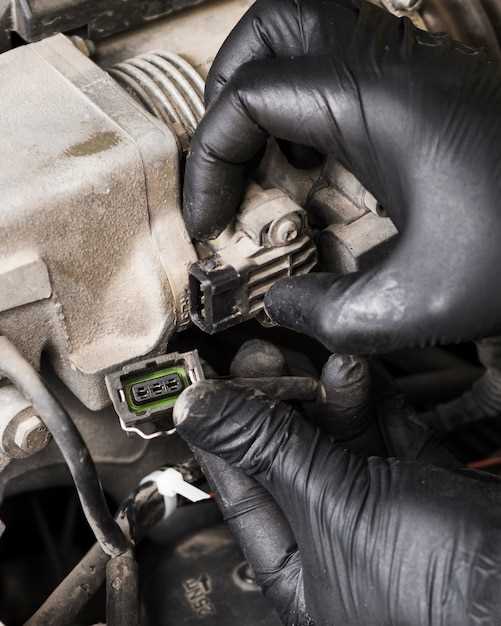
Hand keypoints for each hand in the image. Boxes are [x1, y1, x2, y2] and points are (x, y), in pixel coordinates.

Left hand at [174, 381, 500, 625]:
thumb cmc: (442, 594)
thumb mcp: (332, 506)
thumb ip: (268, 449)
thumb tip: (202, 410)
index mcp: (298, 568)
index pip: (240, 486)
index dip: (222, 431)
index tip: (210, 385)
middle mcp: (336, 538)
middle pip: (289, 453)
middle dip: (275, 402)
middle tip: (261, 358)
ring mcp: (383, 506)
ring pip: (339, 435)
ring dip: (327, 392)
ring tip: (324, 361)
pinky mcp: (423, 481)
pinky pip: (384, 429)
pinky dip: (371, 398)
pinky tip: (356, 371)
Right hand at [183, 0, 500, 352]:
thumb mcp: (419, 306)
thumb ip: (331, 316)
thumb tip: (284, 306)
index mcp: (377, 104)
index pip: (248, 97)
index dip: (211, 160)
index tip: (210, 219)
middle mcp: (389, 69)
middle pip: (272, 25)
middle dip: (227, 89)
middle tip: (227, 157)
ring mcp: (411, 71)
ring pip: (308, 34)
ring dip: (266, 88)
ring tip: (264, 158)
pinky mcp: (426, 92)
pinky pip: (343, 68)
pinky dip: (309, 105)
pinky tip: (318, 162)